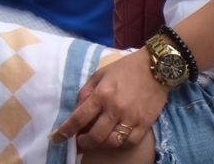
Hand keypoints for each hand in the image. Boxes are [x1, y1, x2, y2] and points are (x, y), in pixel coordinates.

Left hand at [51, 51, 169, 152]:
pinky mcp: (146, 124)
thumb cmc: (125, 69)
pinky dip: (119, 144)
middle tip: (79, 143)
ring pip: (113, 142)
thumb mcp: (100, 74)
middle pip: (96, 135)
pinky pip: (130, 142)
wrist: (156, 68)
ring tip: (96, 141)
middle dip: (83, 143)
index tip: (57, 138)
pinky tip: (114, 140)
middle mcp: (115, 109)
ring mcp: (132, 118)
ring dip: (101, 145)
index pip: (80, 117)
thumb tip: (77, 109)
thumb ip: (87, 91)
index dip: (66, 130)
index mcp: (102, 94)